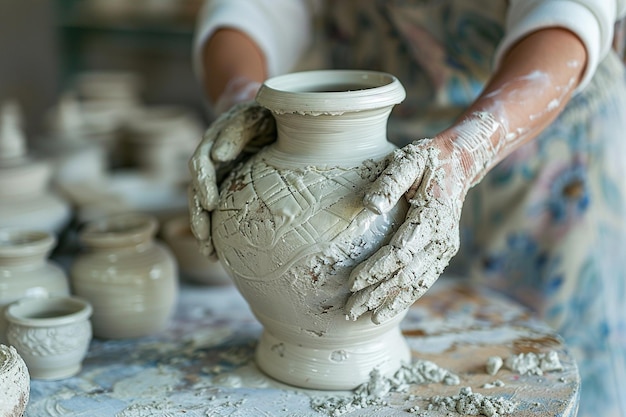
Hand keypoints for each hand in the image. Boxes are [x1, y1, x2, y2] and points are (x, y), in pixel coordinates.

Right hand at [188, 79, 275, 256]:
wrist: (269, 116)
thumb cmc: (264, 114)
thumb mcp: (254, 116)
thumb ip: (237, 131)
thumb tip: (218, 156)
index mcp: (213, 141)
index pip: (200, 164)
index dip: (203, 183)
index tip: (210, 203)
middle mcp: (209, 161)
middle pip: (196, 190)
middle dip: (198, 215)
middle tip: (204, 236)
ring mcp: (217, 177)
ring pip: (202, 205)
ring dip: (203, 229)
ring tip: (208, 252)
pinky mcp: (226, 189)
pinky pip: (215, 212)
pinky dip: (214, 231)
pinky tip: (217, 253)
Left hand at [345, 113, 503, 323]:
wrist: (459, 163)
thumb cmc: (427, 159)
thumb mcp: (408, 160)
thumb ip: (389, 182)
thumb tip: (370, 206)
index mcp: (433, 217)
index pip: (400, 252)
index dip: (376, 270)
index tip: (352, 282)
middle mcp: (443, 238)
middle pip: (407, 275)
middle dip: (378, 294)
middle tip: (351, 310)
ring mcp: (445, 248)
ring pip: (417, 283)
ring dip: (392, 302)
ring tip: (368, 317)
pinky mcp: (443, 252)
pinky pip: (424, 279)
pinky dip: (406, 296)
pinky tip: (388, 308)